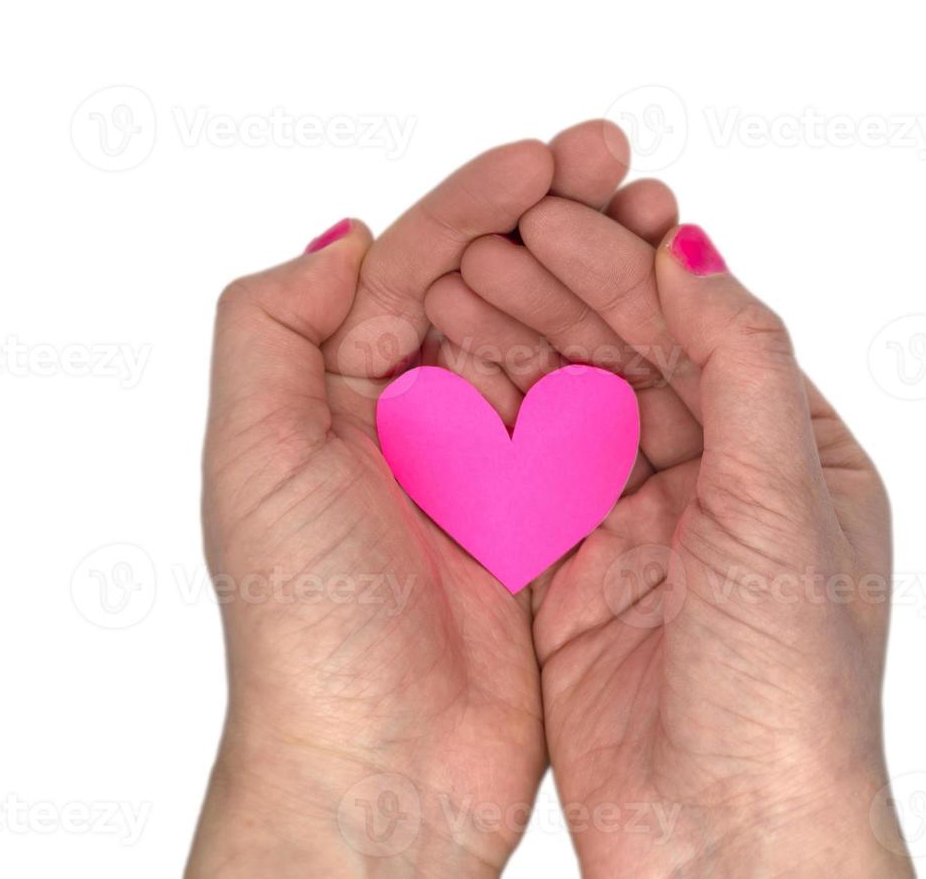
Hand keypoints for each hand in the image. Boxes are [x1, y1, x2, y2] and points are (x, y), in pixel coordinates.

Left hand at [187, 124, 624, 876]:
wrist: (379, 770)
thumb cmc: (308, 628)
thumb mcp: (254, 463)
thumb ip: (271, 330)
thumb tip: (346, 234)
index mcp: (342, 390)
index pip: (418, 261)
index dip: (483, 198)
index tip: (556, 155)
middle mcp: (417, 416)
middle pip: (501, 285)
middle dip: (563, 218)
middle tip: (630, 167)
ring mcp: (489, 465)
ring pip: (556, 340)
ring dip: (606, 278)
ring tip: (665, 227)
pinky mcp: (548, 516)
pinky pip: (595, 417)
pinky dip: (631, 363)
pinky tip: (672, 322)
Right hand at [434, 124, 912, 875]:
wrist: (733, 841)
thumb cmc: (793, 687)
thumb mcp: (782, 500)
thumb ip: (743, 363)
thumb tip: (693, 246)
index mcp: (801, 457)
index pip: (705, 332)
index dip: (625, 268)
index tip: (549, 214)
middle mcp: (728, 489)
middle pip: (636, 361)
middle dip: (563, 296)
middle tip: (485, 240)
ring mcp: (653, 536)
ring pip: (579, 413)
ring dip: (522, 348)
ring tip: (453, 285)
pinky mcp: (587, 583)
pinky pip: (536, 482)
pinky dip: (497, 426)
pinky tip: (451, 373)